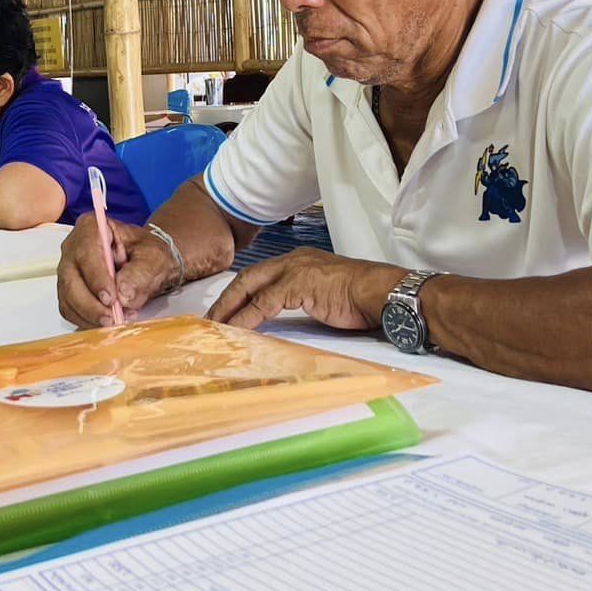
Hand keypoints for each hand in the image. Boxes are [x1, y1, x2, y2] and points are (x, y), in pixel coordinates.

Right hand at [57, 214, 174, 327]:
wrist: (146, 263)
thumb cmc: (147, 253)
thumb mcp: (153, 258)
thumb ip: (140, 273)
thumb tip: (123, 293)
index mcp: (92, 227)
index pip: (87, 252)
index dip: (96, 277)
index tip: (111, 298)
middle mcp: (73, 247)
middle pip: (71, 278)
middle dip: (90, 303)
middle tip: (112, 319)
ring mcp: (68, 269)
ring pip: (68, 296)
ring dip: (89, 315)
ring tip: (114, 322)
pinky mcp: (69, 289)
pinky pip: (69, 309)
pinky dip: (85, 320)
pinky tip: (106, 321)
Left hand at [206, 249, 403, 331]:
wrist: (381, 293)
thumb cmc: (360, 298)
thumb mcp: (324, 295)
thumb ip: (302, 300)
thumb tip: (285, 318)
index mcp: (299, 261)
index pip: (259, 275)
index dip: (239, 293)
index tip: (225, 311)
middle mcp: (293, 260)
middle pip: (247, 278)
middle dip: (226, 299)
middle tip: (210, 319)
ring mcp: (295, 270)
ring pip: (250, 288)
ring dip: (230, 308)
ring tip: (215, 327)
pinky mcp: (298, 284)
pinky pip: (263, 303)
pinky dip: (246, 318)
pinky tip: (234, 330)